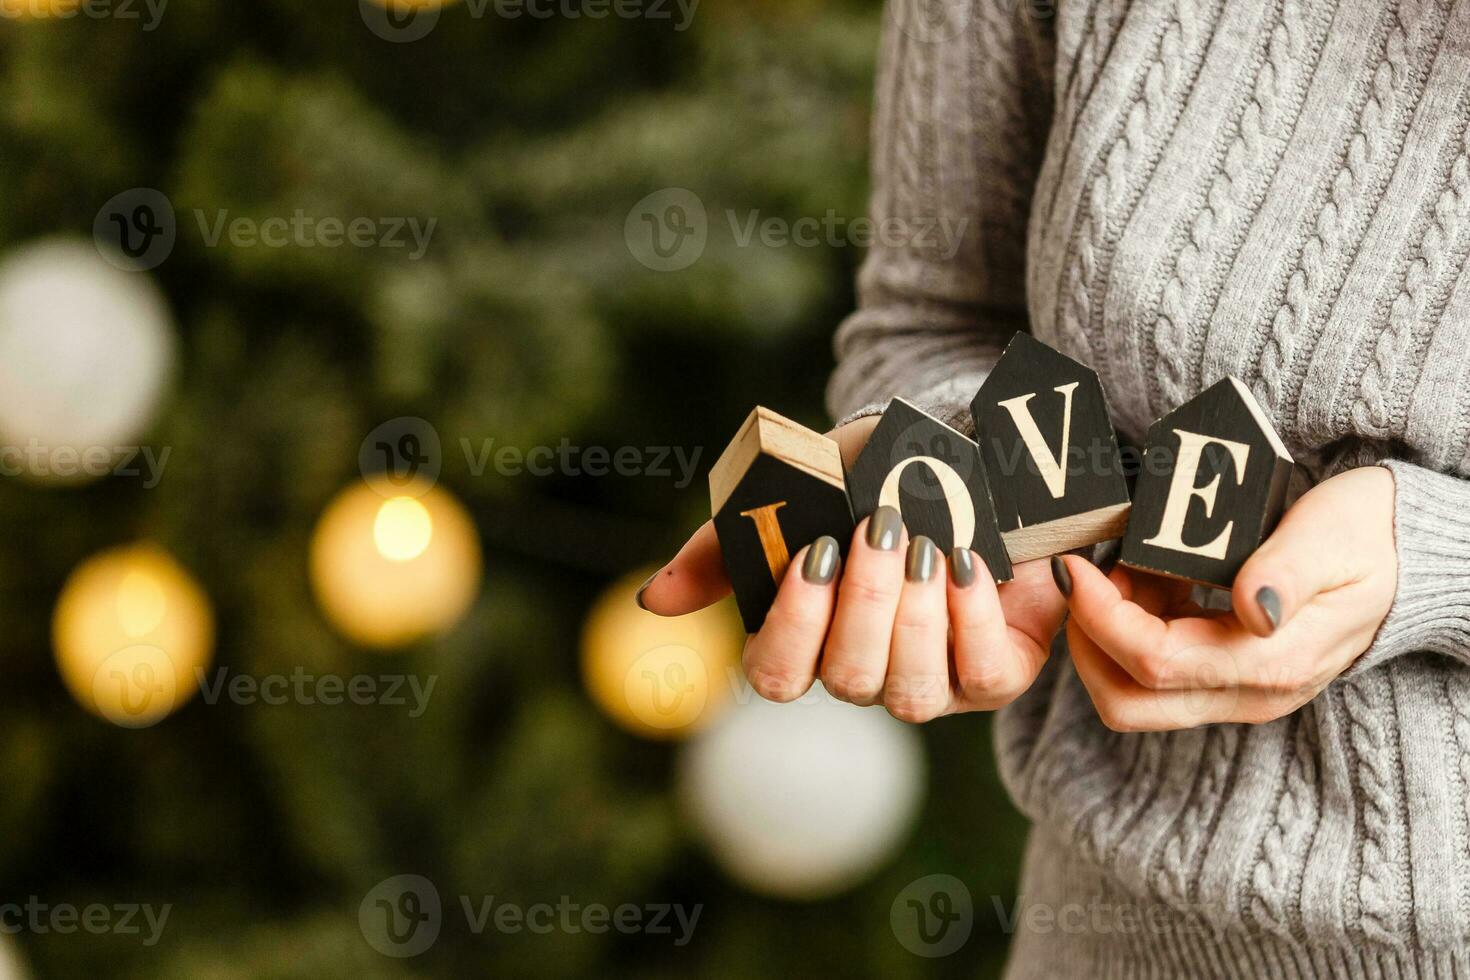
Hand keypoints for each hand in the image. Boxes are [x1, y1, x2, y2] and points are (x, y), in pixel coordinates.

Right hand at [638, 416, 1067, 721]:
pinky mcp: (996, 674)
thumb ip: (728, 546)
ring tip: (927, 545)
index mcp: (806, 640)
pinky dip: (973, 620)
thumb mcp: (798, 493)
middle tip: (882, 527)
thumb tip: (651, 601)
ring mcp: (931, 682)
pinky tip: (969, 565)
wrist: (966, 457)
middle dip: (865, 604)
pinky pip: (984, 677)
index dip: (794, 625)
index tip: (814, 554)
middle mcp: (863, 671)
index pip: (775, 674)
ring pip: (910, 693)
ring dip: (916, 615)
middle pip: (848, 679)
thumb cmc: (872, 479)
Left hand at [1056, 466, 1397, 730]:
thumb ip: (1288, 574)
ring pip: (1131, 694)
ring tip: (1114, 570)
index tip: (1077, 566)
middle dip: (1086, 641)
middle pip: (1128, 702)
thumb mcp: (1332, 540)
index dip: (1102, 618)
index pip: (1155, 663)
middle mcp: (1248, 695)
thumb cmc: (1365, 538)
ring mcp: (1233, 693)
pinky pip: (1152, 675)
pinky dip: (1126, 631)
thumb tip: (1251, 609)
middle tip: (1082, 577)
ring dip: (1102, 637)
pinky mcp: (1223, 679)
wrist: (1402, 558)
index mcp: (1272, 665)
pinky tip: (1139, 579)